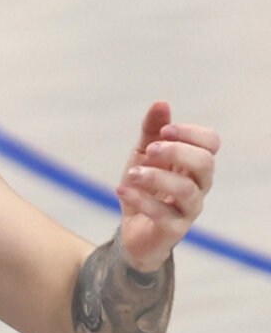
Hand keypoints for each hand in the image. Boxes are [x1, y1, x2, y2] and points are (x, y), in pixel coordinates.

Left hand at [116, 101, 219, 271]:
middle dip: (176, 152)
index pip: (211, 143)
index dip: (191, 133)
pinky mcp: (173, 229)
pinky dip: (140, 199)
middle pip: (204, 163)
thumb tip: (161, 103)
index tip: (163, 130)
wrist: (132, 230)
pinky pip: (164, 214)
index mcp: (194, 164)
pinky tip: (121, 190)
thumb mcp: (142, 155)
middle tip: (149, 151)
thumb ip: (151, 131)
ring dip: (156, 177)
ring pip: (186, 190)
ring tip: (131, 173)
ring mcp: (189, 209)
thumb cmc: (144, 187)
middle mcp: (199, 186)